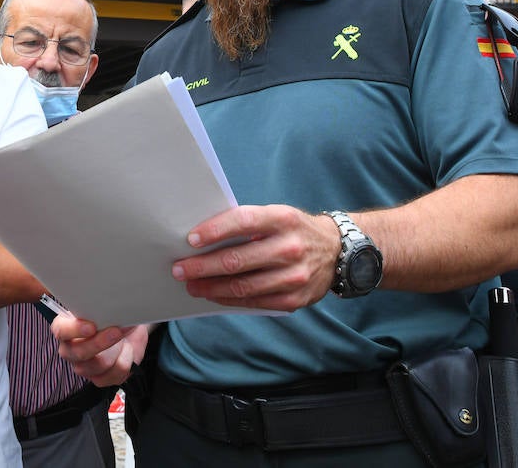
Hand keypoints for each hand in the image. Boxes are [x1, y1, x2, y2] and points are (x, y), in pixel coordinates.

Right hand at [51, 316, 150, 386]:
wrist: (129, 328)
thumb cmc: (113, 315)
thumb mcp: (107, 306)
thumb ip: (100, 308)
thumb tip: (107, 310)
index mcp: (66, 327)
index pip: (61, 330)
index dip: (74, 330)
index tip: (91, 326)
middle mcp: (71, 349)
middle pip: (78, 353)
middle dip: (100, 342)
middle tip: (116, 330)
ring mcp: (84, 366)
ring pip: (98, 365)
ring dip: (117, 350)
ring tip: (123, 339)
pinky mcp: (100, 378)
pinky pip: (113, 375)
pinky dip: (125, 360)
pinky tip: (126, 350)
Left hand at [171, 204, 339, 311]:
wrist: (337, 252)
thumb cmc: (293, 230)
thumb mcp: (276, 216)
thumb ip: (246, 224)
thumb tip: (203, 238)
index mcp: (282, 219)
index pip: (243, 221)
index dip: (214, 230)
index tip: (191, 239)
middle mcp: (290, 247)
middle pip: (237, 260)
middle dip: (202, 266)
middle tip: (179, 269)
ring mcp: (294, 276)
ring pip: (242, 286)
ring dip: (211, 287)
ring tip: (192, 285)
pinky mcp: (295, 299)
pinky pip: (255, 302)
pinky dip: (230, 300)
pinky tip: (214, 295)